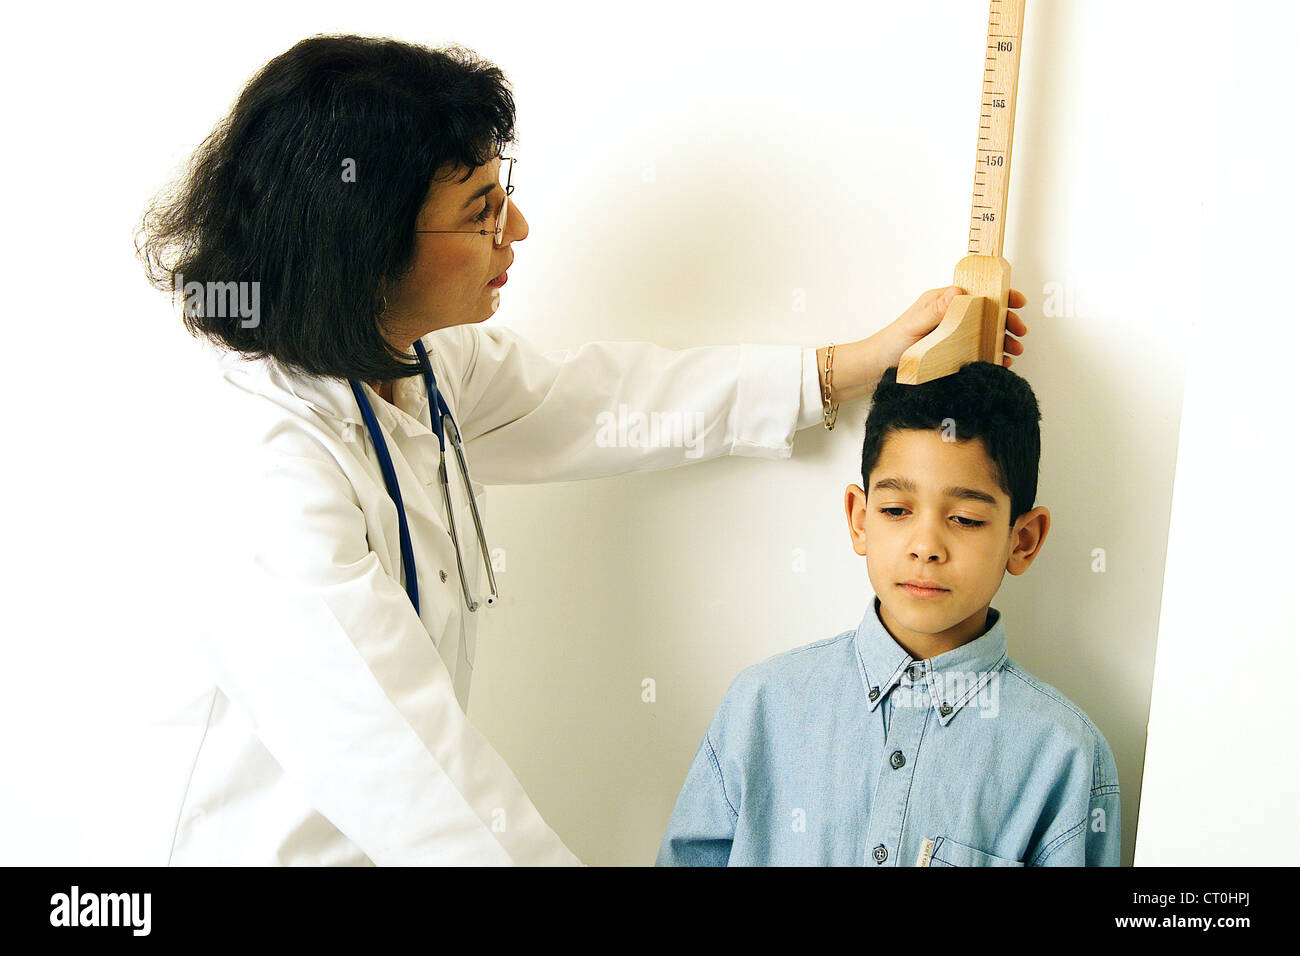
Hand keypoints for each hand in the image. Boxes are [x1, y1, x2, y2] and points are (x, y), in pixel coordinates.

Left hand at [817, 287, 1027, 403]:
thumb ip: (936, 311)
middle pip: (987, 314)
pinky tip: (999, 363)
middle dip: (1006, 322)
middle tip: (1019, 334)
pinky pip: (976, 352)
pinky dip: (990, 356)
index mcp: (942, 302)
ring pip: (984, 334)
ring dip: (1001, 341)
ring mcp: (951, 336)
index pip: (978, 293)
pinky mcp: (950, 354)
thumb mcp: (914, 326)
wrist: (874, 370)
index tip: (1016, 302)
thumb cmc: (890, 344)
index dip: (1000, 296)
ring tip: (1012, 352)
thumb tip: (958, 293)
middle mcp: (949, 316)